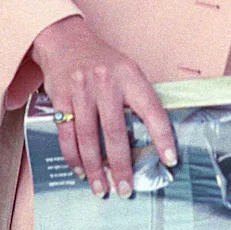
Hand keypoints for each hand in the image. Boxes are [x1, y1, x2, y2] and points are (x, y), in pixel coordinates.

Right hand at [31, 15, 177, 197]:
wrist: (65, 40)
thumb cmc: (102, 62)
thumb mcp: (127, 70)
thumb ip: (137, 99)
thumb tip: (151, 140)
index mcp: (130, 76)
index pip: (152, 110)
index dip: (163, 137)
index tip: (170, 161)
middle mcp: (106, 82)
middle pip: (115, 132)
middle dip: (121, 166)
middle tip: (126, 189)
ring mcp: (81, 90)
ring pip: (88, 138)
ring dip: (95, 168)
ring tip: (102, 188)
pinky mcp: (60, 98)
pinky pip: (66, 135)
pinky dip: (73, 157)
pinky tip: (81, 170)